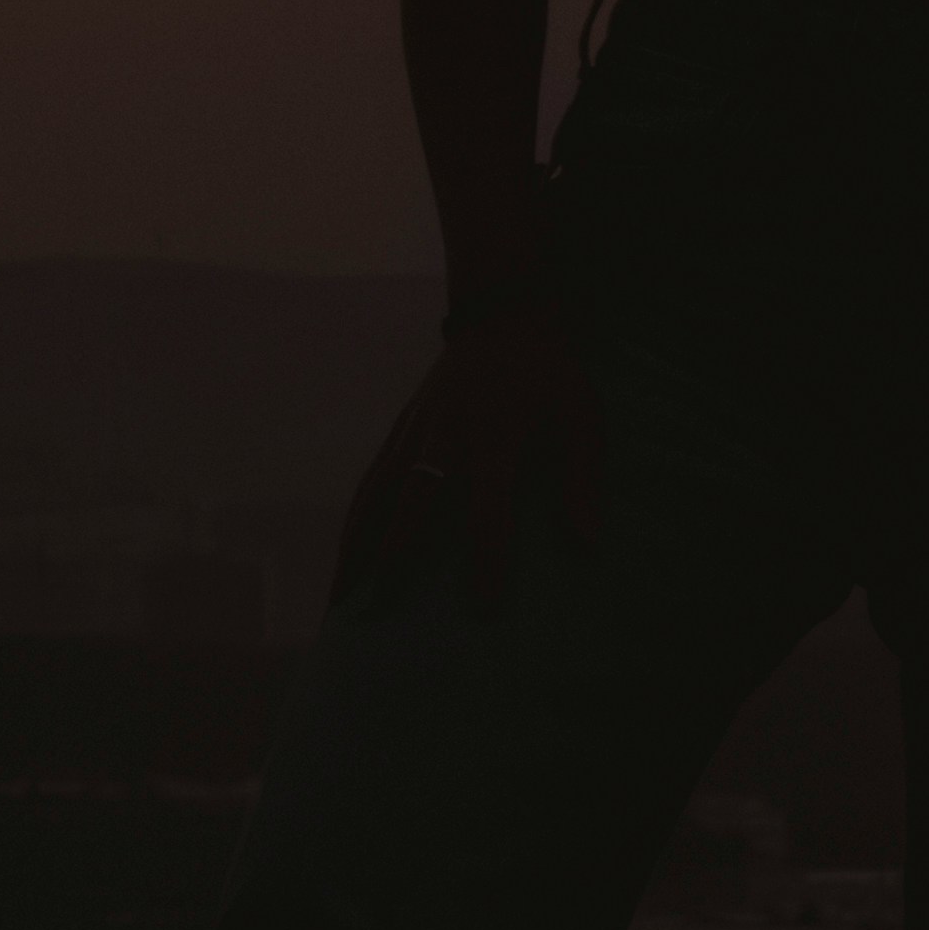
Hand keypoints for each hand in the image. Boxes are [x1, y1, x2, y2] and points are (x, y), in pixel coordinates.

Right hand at [332, 290, 602, 616]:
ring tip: (340, 601)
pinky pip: (370, 479)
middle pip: (415, 500)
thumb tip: (587, 542)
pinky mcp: (400, 428)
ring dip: (357, 545)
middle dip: (396, 556)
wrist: (504, 317)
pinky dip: (354, 521)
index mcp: (496, 433)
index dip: (487, 556)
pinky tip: (345, 558)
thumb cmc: (550, 376)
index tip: (484, 608)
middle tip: (380, 612)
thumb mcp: (583, 413)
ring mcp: (416, 430)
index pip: (489, 505)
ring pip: (377, 492)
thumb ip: (584, 476)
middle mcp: (447, 433)